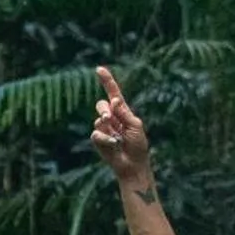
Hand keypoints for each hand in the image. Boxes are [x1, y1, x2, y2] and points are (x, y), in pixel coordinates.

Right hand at [91, 66, 151, 182]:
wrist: (133, 165)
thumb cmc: (138, 146)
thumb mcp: (135, 126)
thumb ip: (124, 113)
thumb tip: (113, 100)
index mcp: (122, 112)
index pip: (113, 94)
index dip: (107, 81)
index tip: (99, 69)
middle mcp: (111, 118)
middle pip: (101, 105)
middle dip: (104, 110)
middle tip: (109, 118)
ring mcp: (103, 129)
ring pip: (98, 119)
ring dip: (107, 126)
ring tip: (117, 137)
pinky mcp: (98, 139)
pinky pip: (97, 133)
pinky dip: (106, 139)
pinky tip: (113, 145)